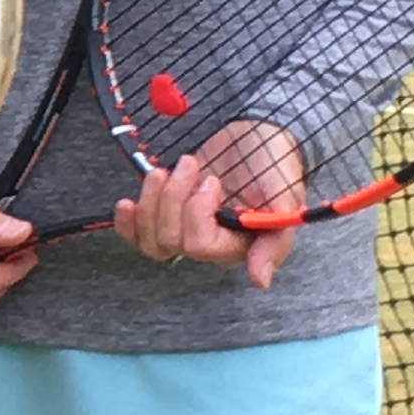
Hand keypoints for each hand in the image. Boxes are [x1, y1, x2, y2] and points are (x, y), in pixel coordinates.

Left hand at [114, 121, 305, 289]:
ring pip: (152, 241)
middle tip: (190, 164)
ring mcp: (185, 231)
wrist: (255, 134)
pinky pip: (137, 237)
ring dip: (151, 201)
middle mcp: (211, 245)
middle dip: (173, 198)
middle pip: (171, 241)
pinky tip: (128, 203)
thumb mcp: (286, 195)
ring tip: (165, 172)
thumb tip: (260, 280)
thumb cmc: (273, 162)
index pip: (200, 246)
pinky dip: (128, 222)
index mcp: (239, 244)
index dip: (196, 212)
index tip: (211, 180)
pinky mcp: (165, 217)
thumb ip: (275, 238)